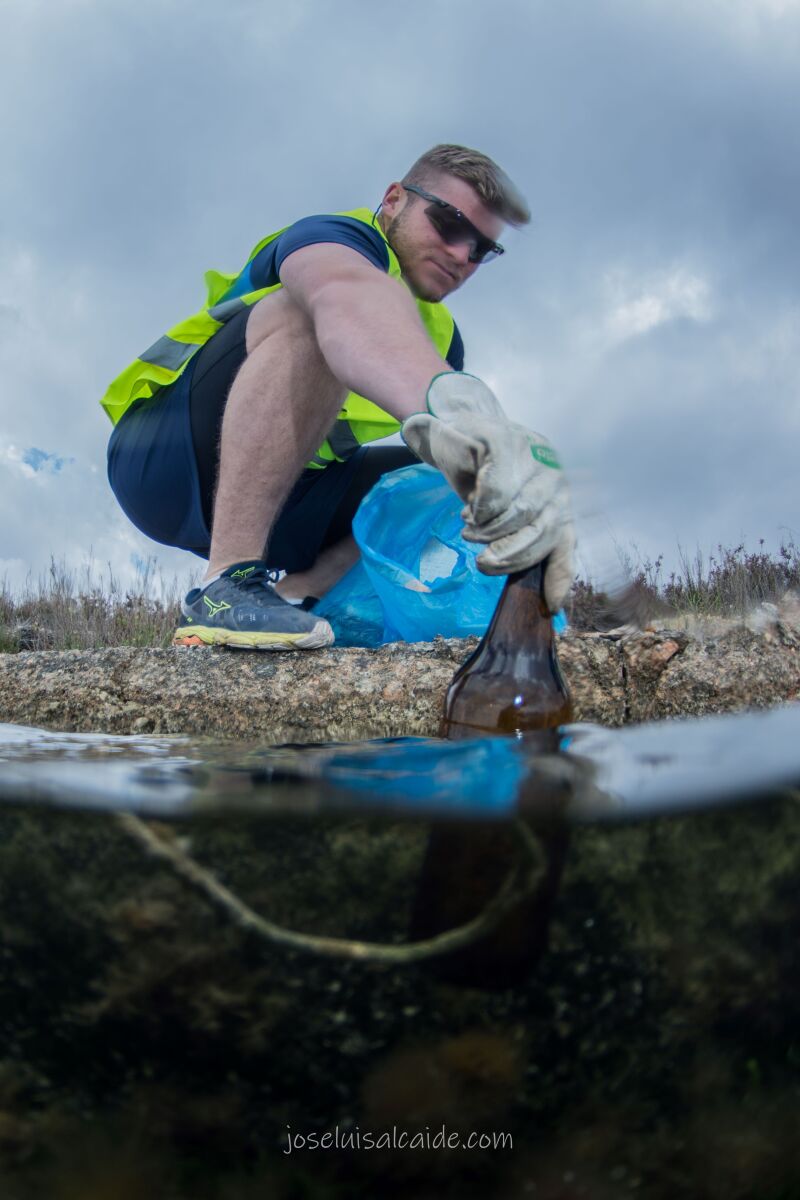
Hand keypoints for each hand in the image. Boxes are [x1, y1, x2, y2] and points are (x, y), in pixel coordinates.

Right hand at [401, 373, 574, 609]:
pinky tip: (469, 508)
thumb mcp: (501, 512)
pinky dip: (480, 508)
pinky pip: (498, 491)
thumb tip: (540, 593)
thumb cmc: (478, 473)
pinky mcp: (507, 442)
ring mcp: (535, 455)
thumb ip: (520, 539)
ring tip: (469, 528)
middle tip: (483, 562)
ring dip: (488, 530)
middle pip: (543, 530)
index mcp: (557, 496)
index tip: (551, 607)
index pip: (567, 540)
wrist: (452, 427)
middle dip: (511, 554)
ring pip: (520, 512)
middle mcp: (555, 475)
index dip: (560, 576)